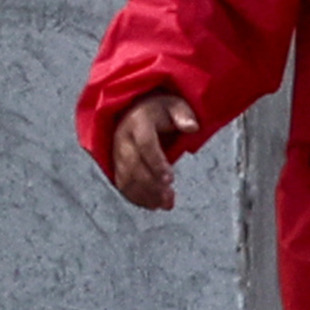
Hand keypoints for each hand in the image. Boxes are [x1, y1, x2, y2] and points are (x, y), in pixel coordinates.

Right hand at [102, 91, 198, 213]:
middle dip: (151, 185)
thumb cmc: (160, 110)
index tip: (170, 179)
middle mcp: (123, 139)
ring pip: (126, 178)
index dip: (157, 163)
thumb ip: (184, 114)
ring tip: (165, 205)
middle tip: (169, 198)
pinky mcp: (117, 165)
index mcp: (138, 123)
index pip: (146, 145)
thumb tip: (192, 126)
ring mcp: (117, 153)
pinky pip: (122, 184)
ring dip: (145, 194)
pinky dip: (136, 197)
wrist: (135, 110)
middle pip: (133, 166)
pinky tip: (153, 205)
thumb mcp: (175, 104)